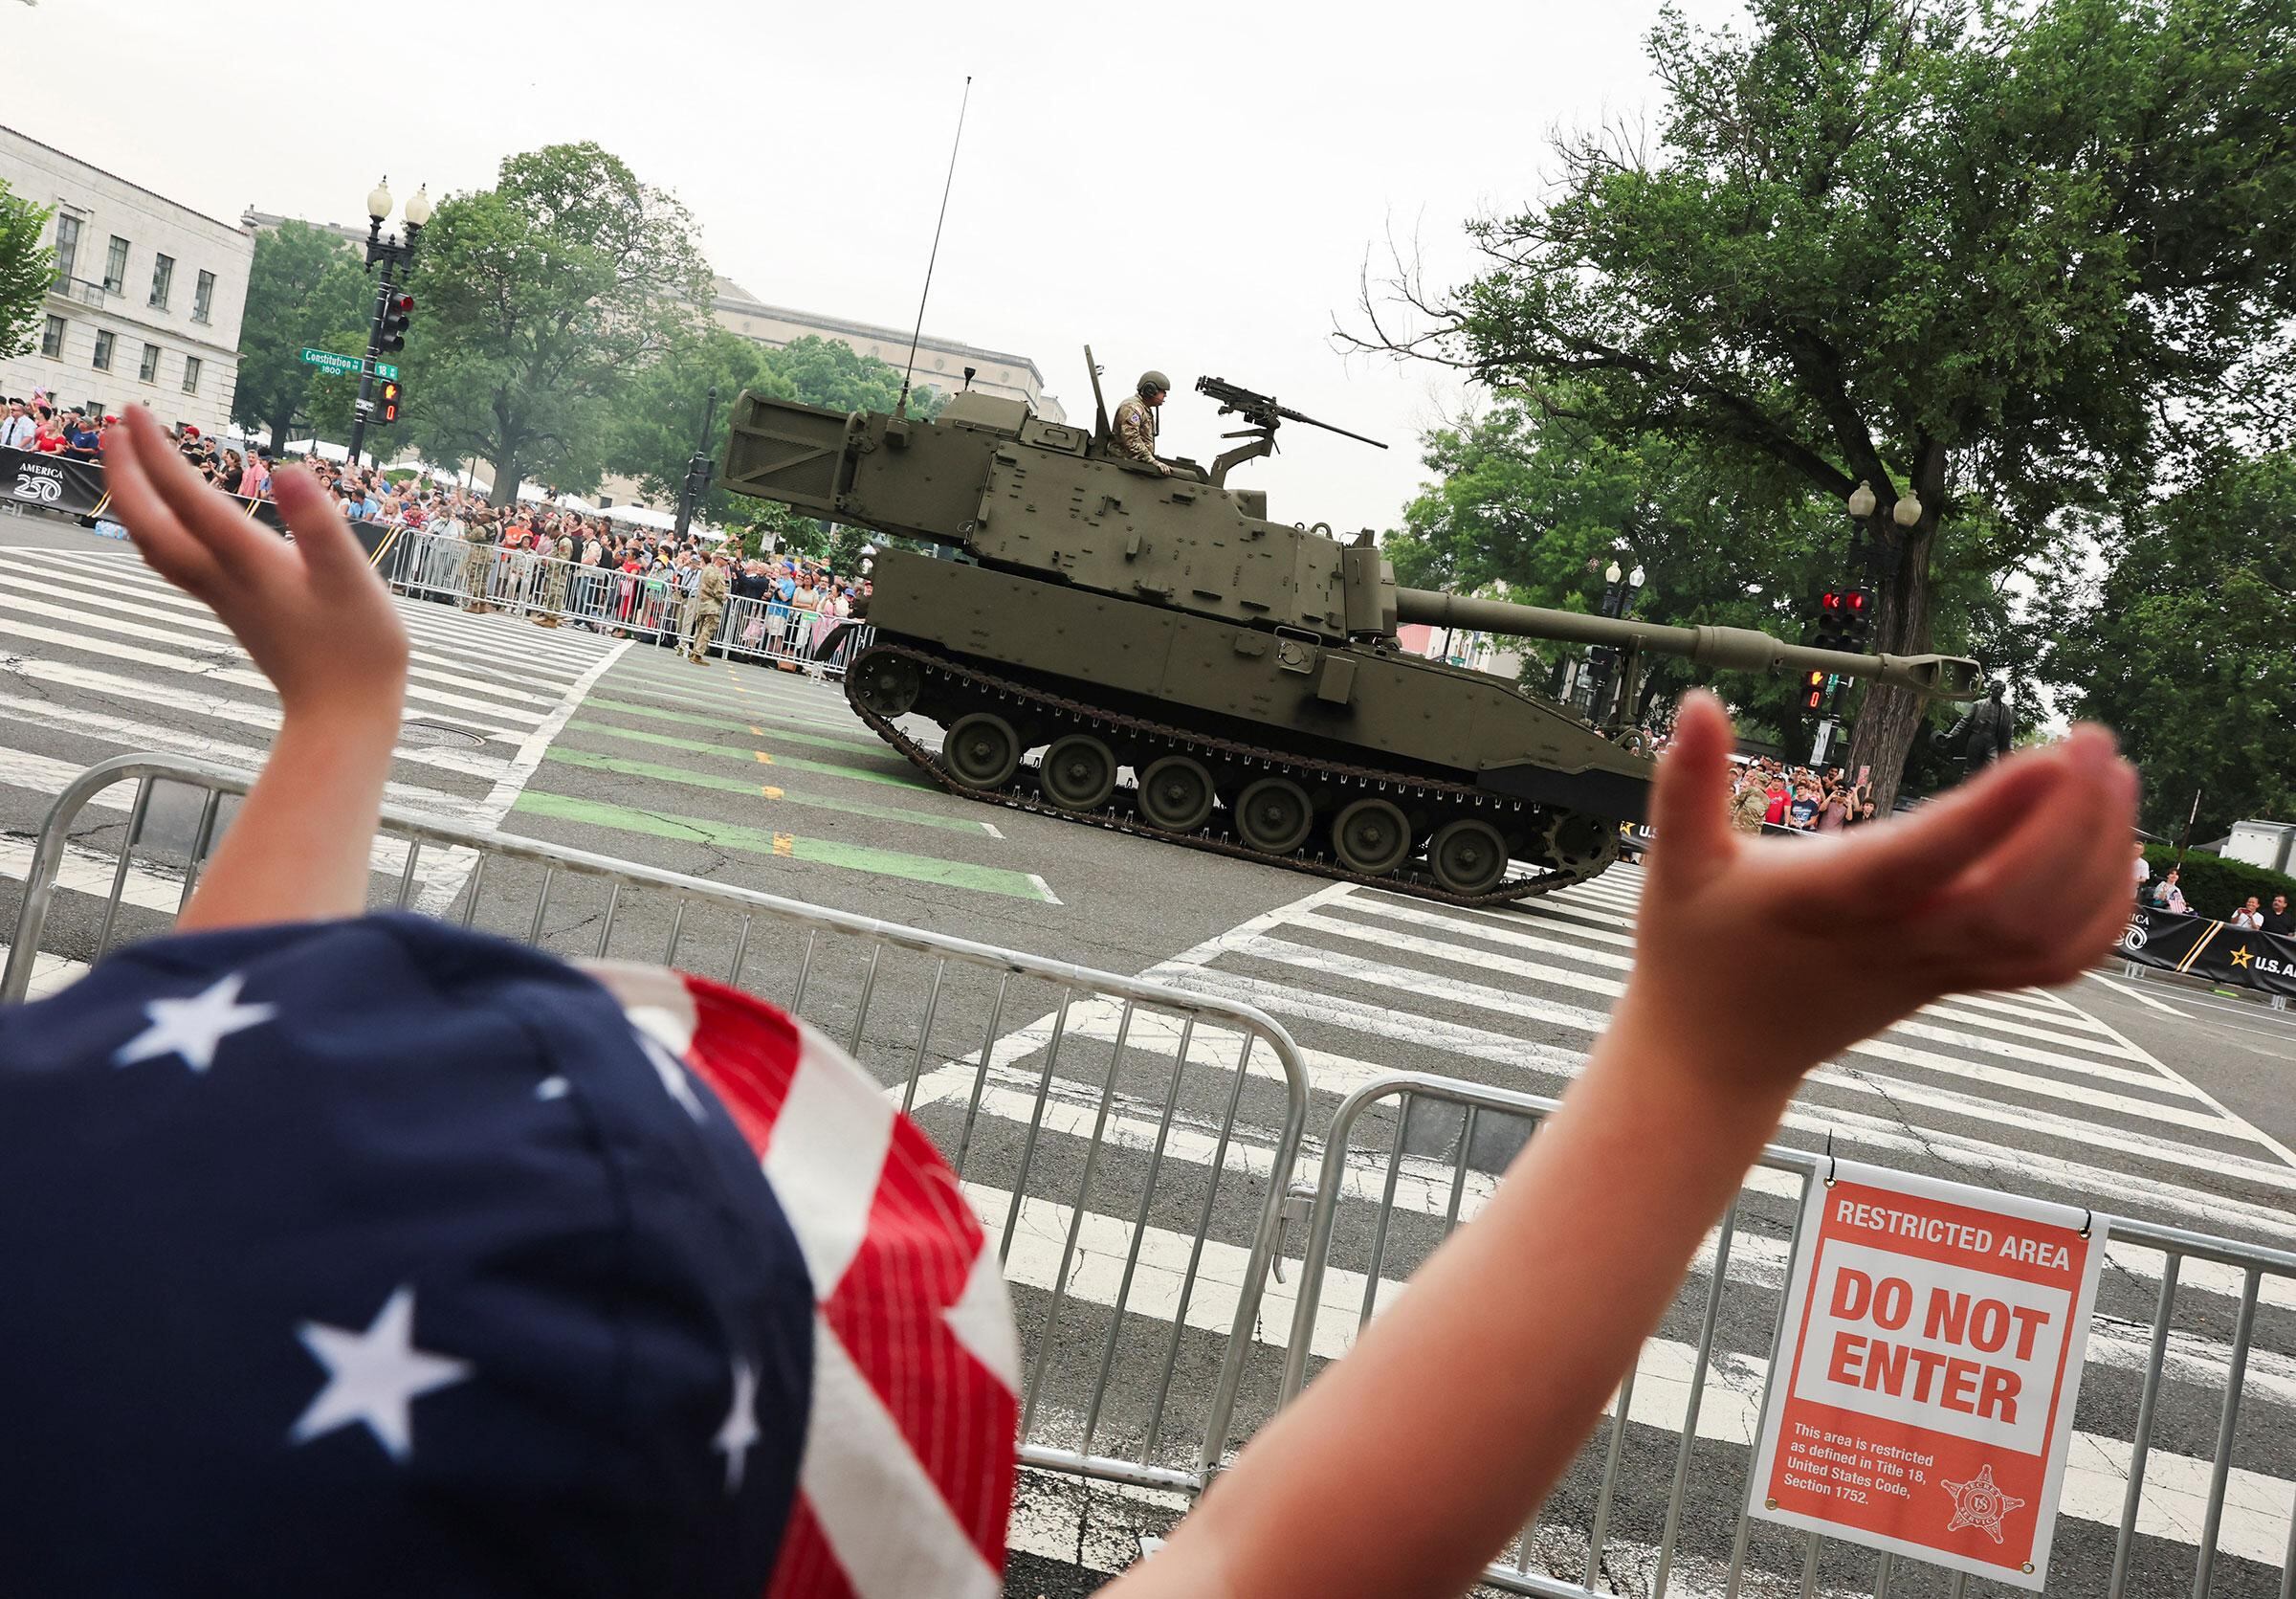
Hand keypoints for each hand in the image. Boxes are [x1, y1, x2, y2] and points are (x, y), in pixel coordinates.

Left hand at [102, 408, 408, 728]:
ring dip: (135, 501)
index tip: (134, 409)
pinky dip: (158, 532)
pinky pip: (175, 563)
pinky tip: (171, 524)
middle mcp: (222, 577)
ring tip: (130, 464)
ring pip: (155, 545)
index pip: (185, 496)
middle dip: (127, 473)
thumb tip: (290, 471)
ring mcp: (223, 596)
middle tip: (116, 427)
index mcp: (246, 561)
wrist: (345, 715)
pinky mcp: (234, 609)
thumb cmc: (357, 650)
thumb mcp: (352, 579)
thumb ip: (319, 524)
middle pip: (150, 523)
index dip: (156, 451)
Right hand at [1617, 692, 2138, 1098]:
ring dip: (2098, 858)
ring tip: (2115, 776)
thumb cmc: (1693, 951)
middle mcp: (1894, 942)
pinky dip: (2101, 913)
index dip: (1994, 813)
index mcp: (1827, 904)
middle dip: (2074, 821)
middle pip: (2014, 899)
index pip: (1924, 861)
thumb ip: (1687, 781)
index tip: (2053, 754)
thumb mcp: (1673, 861)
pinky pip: (2053, 961)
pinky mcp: (1955, 983)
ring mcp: (1933, 969)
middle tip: (2094, 739)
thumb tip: (1697, 702)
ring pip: (2046, 933)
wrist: (1715, 1056)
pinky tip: (2114, 850)